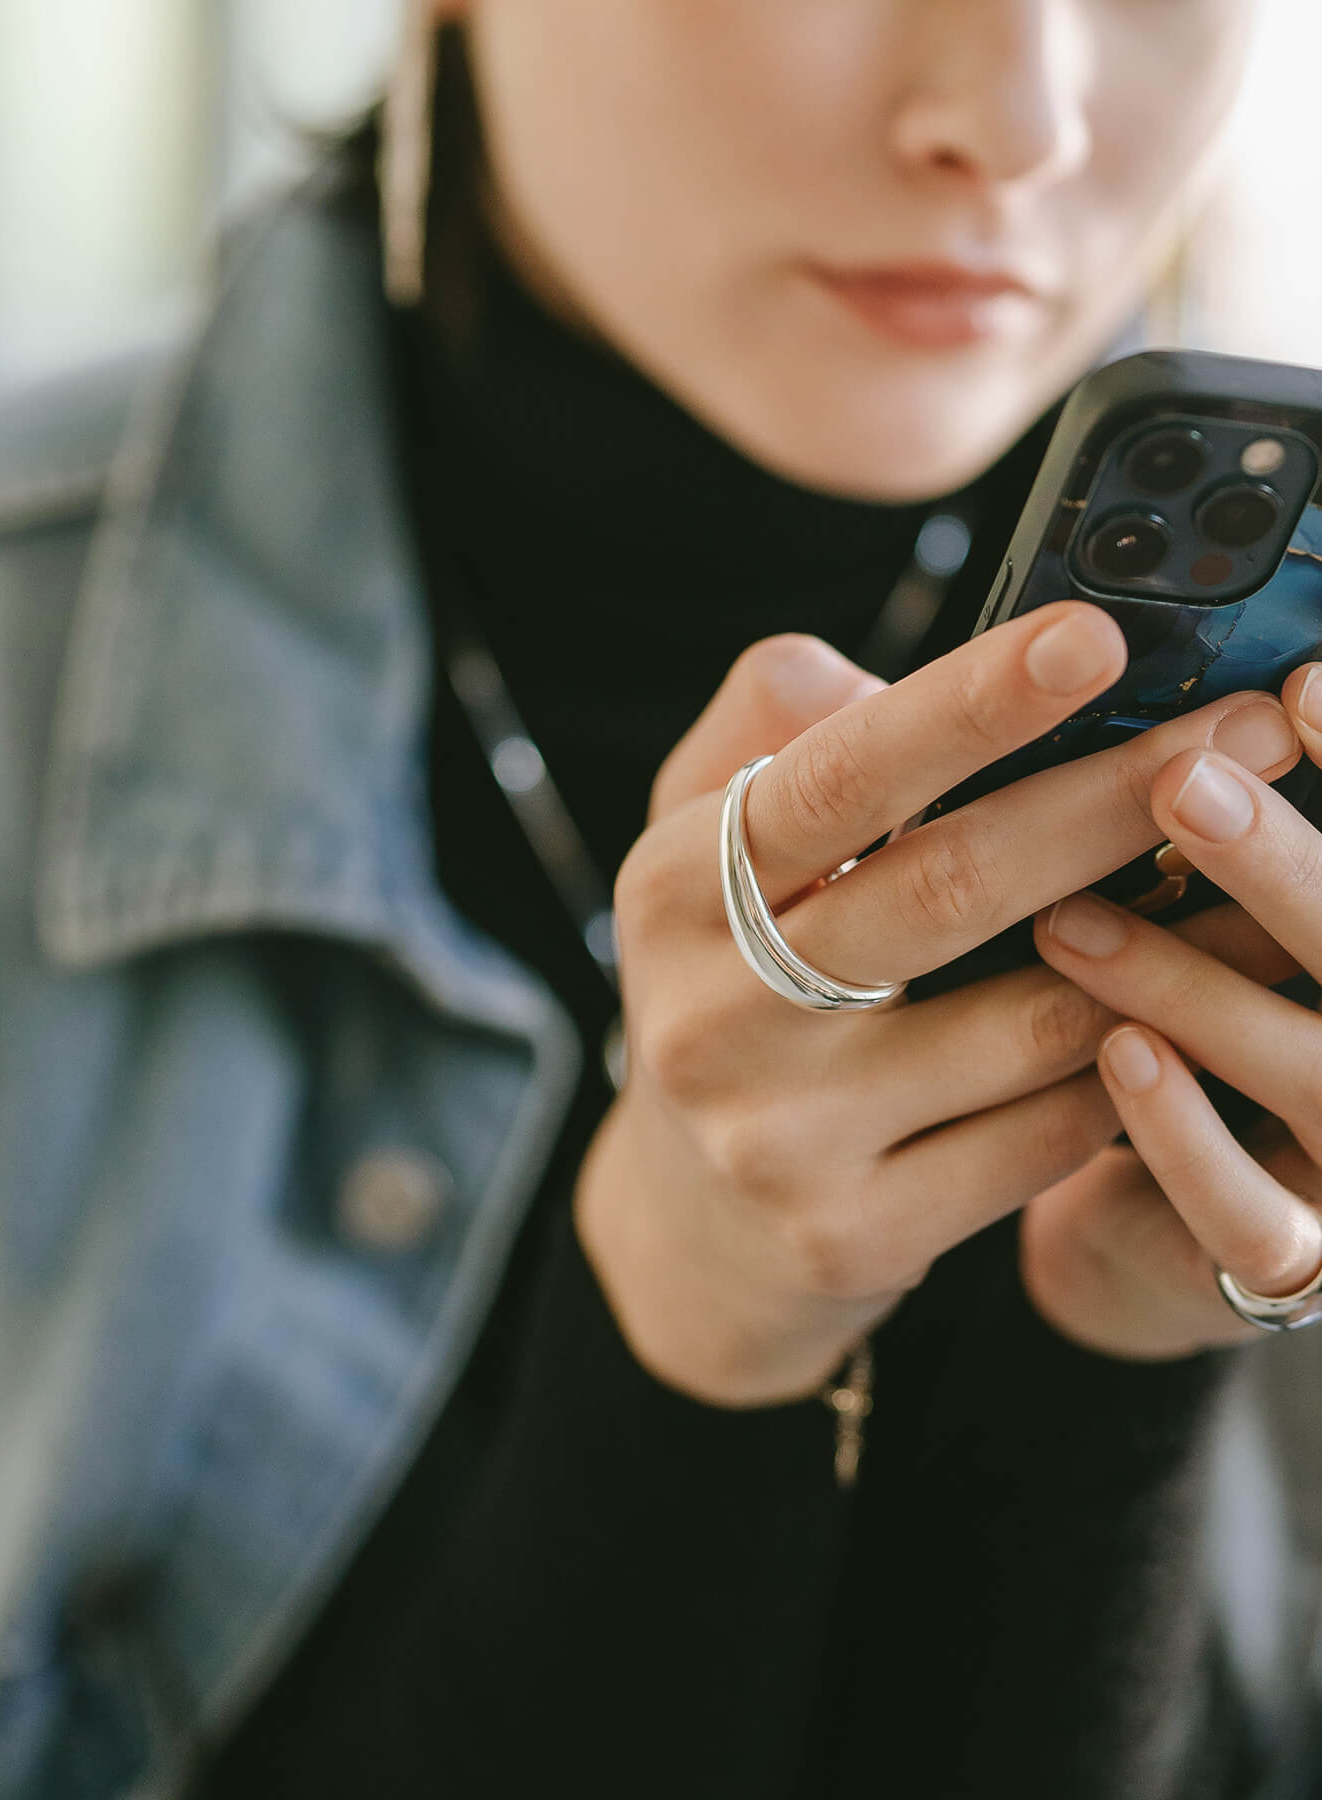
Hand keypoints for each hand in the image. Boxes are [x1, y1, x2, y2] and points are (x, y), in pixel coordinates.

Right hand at [575, 604, 1300, 1405]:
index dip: (969, 705)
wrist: (692, 1218)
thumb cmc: (730, 988)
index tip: (1093, 636)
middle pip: (955, 887)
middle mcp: (717, 1014)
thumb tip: (876, 669)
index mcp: (677, 888)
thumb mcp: (700, 849)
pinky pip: (1048, 1136)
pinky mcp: (854, 1232)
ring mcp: (784, 1137)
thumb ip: (770, 728)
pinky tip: (1198, 1012)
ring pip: (1033, 1023)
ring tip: (1267, 876)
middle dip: (1122, 799)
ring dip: (1179, 942)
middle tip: (1255, 736)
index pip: (837, 777)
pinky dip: (1139, 1065)